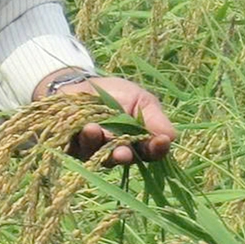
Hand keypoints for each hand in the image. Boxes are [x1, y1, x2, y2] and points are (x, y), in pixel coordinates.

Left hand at [44, 72, 177, 167]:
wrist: (83, 83)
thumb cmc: (117, 93)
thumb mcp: (140, 99)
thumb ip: (153, 118)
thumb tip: (172, 137)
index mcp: (139, 143)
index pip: (152, 153)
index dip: (157, 149)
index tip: (161, 141)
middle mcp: (117, 152)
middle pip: (123, 160)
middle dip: (123, 155)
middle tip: (123, 152)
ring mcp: (94, 152)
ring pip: (96, 155)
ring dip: (95, 143)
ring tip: (93, 129)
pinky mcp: (72, 147)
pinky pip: (75, 148)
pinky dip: (77, 137)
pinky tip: (80, 126)